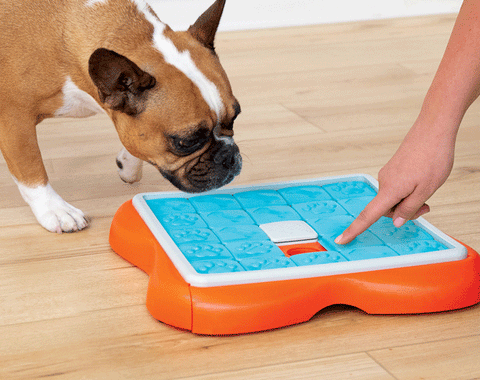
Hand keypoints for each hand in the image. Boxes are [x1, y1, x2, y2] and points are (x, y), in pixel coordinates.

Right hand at [335, 117, 456, 244]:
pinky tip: (421, 181)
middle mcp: (384, 182)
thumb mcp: (426, 190)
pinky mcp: (393, 169)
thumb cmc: (432, 158)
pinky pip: (396, 188)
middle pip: (387, 209)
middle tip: (426, 206)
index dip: (354, 229)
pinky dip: (407, 192)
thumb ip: (409, 209)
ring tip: (426, 190)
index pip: (368, 215)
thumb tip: (396, 222)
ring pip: (394, 199)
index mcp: (390, 190)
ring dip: (408, 201)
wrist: (432, 131)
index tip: (341, 239)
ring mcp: (387, 175)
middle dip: (404, 212)